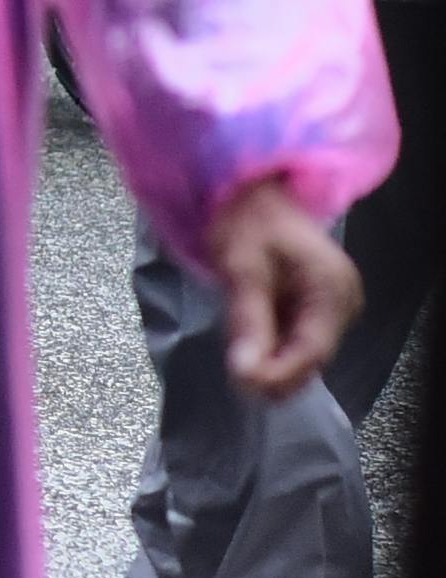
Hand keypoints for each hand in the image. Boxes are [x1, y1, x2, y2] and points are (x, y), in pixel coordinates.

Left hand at [209, 174, 365, 400]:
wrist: (250, 191)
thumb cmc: (246, 221)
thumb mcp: (241, 268)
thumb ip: (248, 321)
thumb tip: (247, 374)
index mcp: (333, 290)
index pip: (313, 350)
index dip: (280, 375)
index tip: (243, 385)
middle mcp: (344, 304)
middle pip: (312, 357)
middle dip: (275, 371)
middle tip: (233, 377)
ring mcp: (334, 309)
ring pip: (305, 354)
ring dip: (273, 362)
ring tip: (238, 360)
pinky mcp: (318, 310)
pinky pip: (298, 340)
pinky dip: (274, 348)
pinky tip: (251, 346)